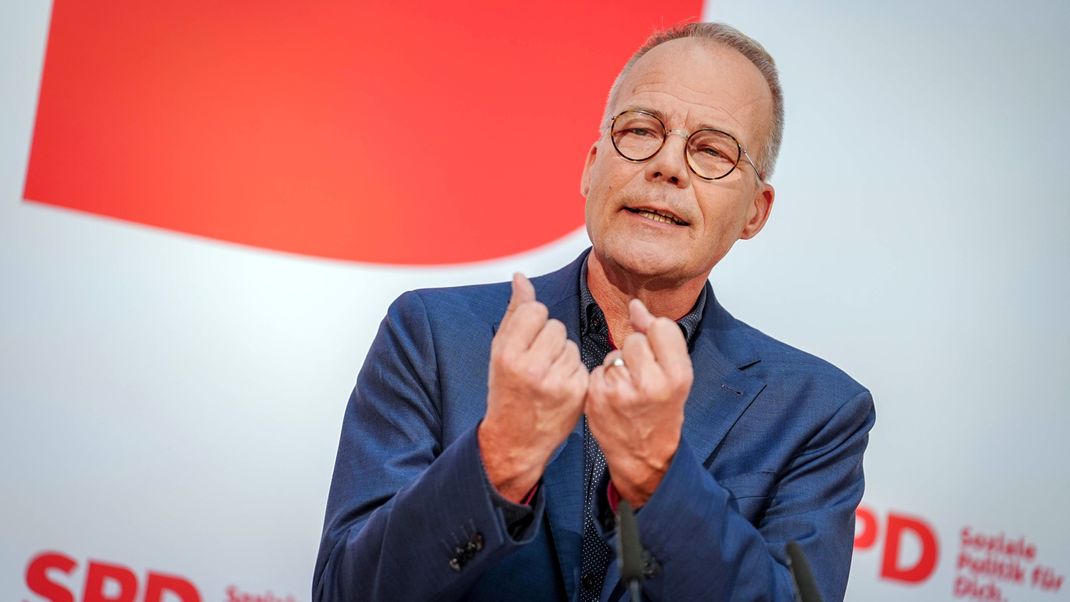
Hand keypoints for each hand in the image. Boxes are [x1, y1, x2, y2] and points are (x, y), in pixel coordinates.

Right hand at [479, 273, 588, 501]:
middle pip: (556, 326)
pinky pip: (581, 363)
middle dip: (548, 340)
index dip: (532, 324)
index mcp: (508, 354)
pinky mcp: (577, 392)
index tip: (525, 342)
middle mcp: (532, 367)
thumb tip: (521, 277)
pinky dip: (572, 371)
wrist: (515, 439)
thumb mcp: (500, 351)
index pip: (535, 311)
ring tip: (545, 376)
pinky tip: (558, 387)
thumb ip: (514, 312)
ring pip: (570, 344)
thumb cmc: (506, 391)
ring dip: (561, 355)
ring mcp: (556, 381)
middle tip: (536, 363)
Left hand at [585, 299, 693, 506]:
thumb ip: (659, 337)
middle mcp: (650, 382)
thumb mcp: (676, 376)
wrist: (645, 456)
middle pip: (634, 340)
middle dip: (636, 353)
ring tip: (629, 390)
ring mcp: (620, 390)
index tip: (658, 355)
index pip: (661, 327)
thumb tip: (635, 305)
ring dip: (618, 366)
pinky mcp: (597, 397)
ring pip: (613, 353)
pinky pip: (598, 369)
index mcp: (677, 375)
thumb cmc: (663, 412)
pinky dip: (604, 379)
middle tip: (643, 379)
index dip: (656, 337)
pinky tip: (614, 397)